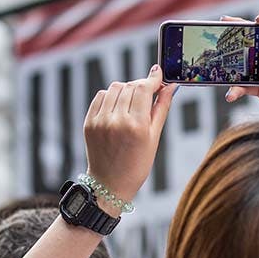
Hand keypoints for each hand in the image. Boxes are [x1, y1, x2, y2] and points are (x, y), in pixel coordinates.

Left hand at [84, 65, 176, 208]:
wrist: (110, 184)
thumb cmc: (137, 164)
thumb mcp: (154, 138)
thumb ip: (162, 108)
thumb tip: (170, 86)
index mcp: (136, 126)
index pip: (144, 88)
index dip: (153, 78)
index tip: (158, 73)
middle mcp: (116, 121)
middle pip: (130, 86)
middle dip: (141, 86)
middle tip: (148, 94)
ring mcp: (100, 121)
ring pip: (114, 88)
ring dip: (125, 90)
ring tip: (131, 104)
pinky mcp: (89, 122)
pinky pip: (100, 96)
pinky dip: (111, 97)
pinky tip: (118, 108)